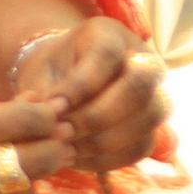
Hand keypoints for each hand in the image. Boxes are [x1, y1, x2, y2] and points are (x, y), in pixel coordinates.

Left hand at [10, 16, 169, 173]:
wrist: (63, 84)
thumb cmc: (51, 74)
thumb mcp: (39, 75)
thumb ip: (39, 96)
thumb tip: (41, 120)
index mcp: (110, 34)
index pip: (107, 54)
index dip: (80, 86)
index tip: (52, 108)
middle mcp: (142, 58)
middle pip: (139, 85)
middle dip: (98, 116)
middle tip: (62, 133)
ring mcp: (153, 91)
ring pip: (148, 117)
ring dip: (103, 141)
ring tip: (66, 150)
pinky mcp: (151, 126)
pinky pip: (141, 146)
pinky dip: (108, 159)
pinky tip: (77, 158)